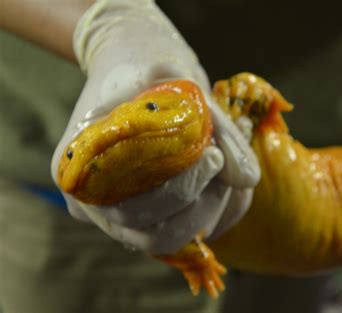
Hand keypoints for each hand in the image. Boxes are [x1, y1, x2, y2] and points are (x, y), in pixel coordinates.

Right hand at [51, 0, 259, 254]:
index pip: (130, 205)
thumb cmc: (148, 70)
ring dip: (211, 210)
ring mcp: (116, 214)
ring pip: (170, 240)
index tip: (214, 155)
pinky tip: (223, 179)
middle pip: (152, 234)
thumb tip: (247, 179)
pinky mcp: (145, 216)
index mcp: (80, 165)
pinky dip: (214, 212)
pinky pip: (185, 233)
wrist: (135, 72)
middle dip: (201, 203)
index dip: (180, 188)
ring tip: (224, 166)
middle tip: (221, 161)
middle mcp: (91, 201)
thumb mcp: (180, 82)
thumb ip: (215, 127)